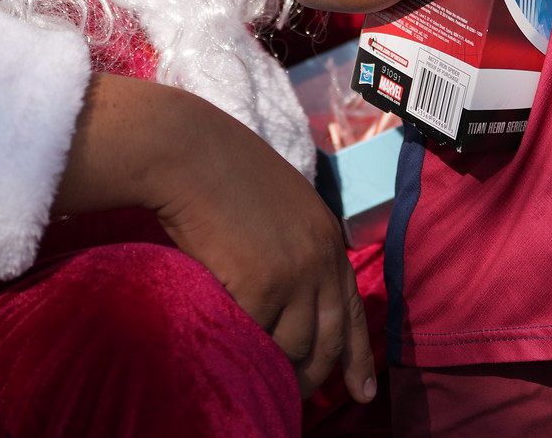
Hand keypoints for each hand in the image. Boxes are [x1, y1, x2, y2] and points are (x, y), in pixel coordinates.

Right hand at [148, 101, 374, 400]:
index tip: (362, 392)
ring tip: (257, 383)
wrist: (188, 152)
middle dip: (315, 376)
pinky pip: (253, 336)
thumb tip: (288, 294)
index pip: (351, 309)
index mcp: (328, 238)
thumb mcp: (278, 204)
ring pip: (292, 348)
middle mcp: (321, 259)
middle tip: (296, 400)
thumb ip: (293, 244)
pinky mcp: (260, 286)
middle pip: (328, 339)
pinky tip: (228, 355)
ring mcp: (294, 274)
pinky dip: (241, 350)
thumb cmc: (219, 170)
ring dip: (276, 370)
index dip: (358, 355)